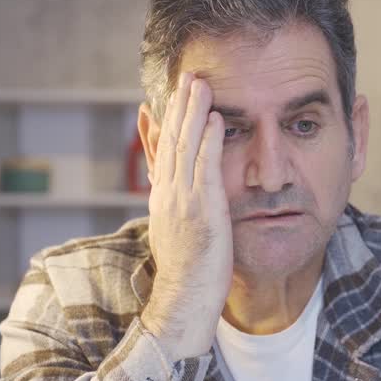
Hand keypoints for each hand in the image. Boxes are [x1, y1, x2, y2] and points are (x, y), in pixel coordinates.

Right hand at [139, 72, 232, 356]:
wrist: (184, 306)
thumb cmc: (189, 278)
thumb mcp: (178, 237)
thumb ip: (179, 211)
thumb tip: (177, 195)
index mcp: (164, 201)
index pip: (164, 152)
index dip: (169, 121)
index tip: (174, 94)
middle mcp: (169, 197)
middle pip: (172, 142)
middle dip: (179, 106)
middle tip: (188, 74)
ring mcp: (183, 204)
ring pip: (186, 148)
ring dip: (193, 113)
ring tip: (200, 83)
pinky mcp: (203, 214)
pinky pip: (206, 169)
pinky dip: (209, 141)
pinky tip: (217, 119)